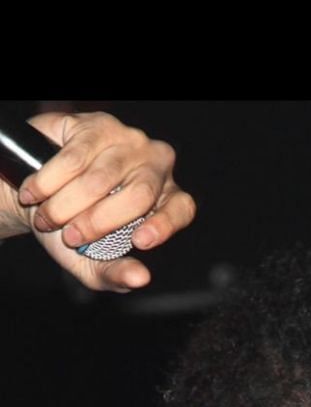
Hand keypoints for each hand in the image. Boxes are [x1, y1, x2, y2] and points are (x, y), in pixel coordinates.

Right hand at [0, 111, 195, 291]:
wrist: (35, 194)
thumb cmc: (72, 226)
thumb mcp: (91, 260)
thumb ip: (114, 274)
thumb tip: (139, 279)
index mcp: (166, 199)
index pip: (180, 209)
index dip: (163, 224)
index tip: (140, 240)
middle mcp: (156, 167)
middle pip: (139, 196)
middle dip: (98, 223)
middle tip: (69, 236)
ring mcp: (130, 143)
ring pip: (101, 179)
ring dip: (65, 205)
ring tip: (47, 217)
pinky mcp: (99, 126)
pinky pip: (73, 159)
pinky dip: (48, 183)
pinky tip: (35, 194)